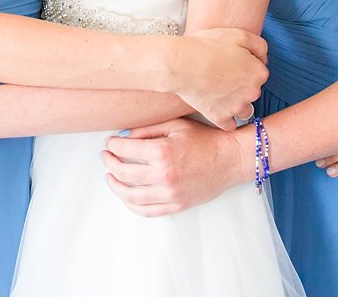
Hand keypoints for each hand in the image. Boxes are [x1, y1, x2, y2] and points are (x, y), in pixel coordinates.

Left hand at [101, 117, 252, 216]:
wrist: (230, 159)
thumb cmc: (205, 139)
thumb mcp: (175, 125)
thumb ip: (147, 130)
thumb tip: (123, 137)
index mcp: (162, 152)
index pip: (125, 149)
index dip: (113, 145)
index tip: (110, 143)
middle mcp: (164, 175)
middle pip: (123, 173)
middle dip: (110, 163)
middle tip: (106, 157)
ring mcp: (170, 194)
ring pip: (131, 196)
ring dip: (115, 186)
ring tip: (110, 177)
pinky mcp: (176, 205)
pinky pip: (147, 211)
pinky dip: (131, 205)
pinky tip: (126, 196)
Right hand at [170, 28, 267, 127]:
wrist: (181, 63)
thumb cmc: (207, 46)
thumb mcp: (239, 34)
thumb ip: (259, 45)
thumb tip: (263, 58)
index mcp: (259, 73)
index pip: (260, 72)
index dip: (246, 65)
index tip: (232, 61)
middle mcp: (252, 93)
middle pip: (252, 91)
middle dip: (242, 84)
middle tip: (223, 74)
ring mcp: (236, 108)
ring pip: (244, 110)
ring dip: (237, 103)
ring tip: (220, 92)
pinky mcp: (220, 118)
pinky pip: (229, 125)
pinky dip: (225, 119)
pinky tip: (218, 108)